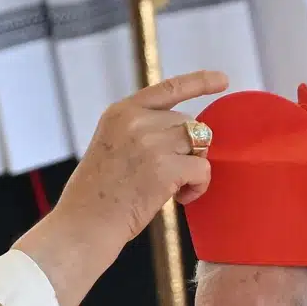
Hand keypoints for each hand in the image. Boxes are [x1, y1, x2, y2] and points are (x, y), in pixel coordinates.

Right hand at [15, 70, 227, 305]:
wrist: (83, 225)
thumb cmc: (97, 196)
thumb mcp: (111, 147)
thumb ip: (141, 132)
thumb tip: (188, 134)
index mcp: (121, 112)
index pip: (168, 88)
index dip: (200, 82)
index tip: (223, 80)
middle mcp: (137, 120)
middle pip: (188, 123)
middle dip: (188, 149)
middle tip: (169, 177)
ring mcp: (152, 142)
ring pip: (199, 145)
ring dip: (194, 168)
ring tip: (175, 190)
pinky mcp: (166, 167)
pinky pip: (203, 169)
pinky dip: (199, 187)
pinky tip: (180, 199)